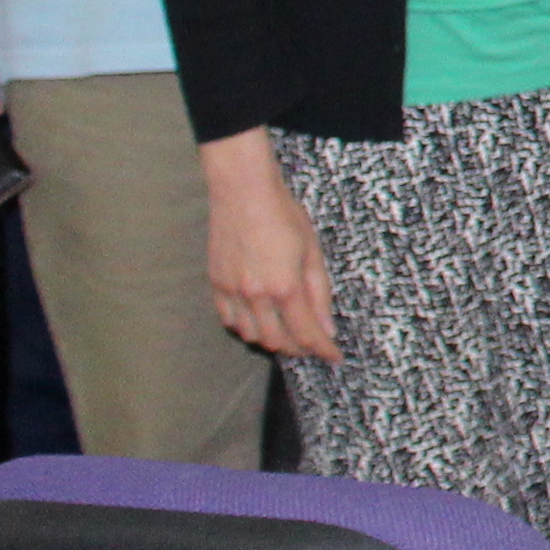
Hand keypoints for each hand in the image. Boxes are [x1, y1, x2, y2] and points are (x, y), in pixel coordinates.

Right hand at [202, 149, 337, 360]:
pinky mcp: (216, 284)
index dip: (323, 350)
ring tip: (288, 333)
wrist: (242, 191)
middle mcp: (255, 295)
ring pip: (251, 335)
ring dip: (272, 340)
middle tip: (312, 345)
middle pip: (277, 342)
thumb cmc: (283, 215)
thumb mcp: (313, 252)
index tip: (334, 357)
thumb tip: (327, 328)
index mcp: (285, 286)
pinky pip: (229, 320)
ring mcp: (232, 291)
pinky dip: (246, 328)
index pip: (306, 333)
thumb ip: (320, 294)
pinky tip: (259, 321)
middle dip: (299, 349)